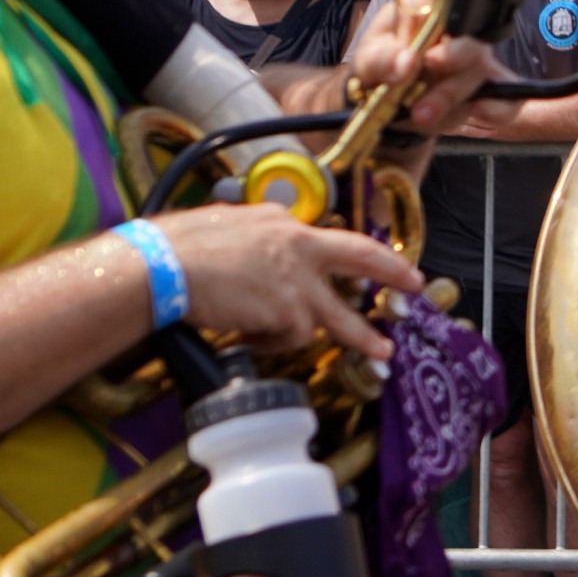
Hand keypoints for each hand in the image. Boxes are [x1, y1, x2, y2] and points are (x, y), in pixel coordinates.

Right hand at [155, 204, 422, 361]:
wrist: (163, 266)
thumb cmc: (177, 247)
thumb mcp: (225, 225)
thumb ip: (254, 237)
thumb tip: (258, 249)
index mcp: (283, 223)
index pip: (326, 239)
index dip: (345, 256)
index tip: (363, 264)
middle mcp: (298, 247)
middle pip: (360, 258)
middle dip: (392, 272)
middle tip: (414, 284)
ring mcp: (297, 280)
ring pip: (338, 315)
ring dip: (360, 337)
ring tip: (380, 353)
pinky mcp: (287, 311)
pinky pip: (291, 337)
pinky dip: (272, 343)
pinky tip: (249, 338)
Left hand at [349, 0, 522, 130]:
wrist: (386, 101)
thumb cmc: (382, 64)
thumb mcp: (369, 56)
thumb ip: (381, 58)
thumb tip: (406, 62)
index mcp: (434, 4)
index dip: (459, 2)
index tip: (435, 33)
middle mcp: (465, 28)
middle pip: (475, 34)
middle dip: (453, 57)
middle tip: (429, 67)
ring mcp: (480, 60)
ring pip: (484, 72)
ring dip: (452, 96)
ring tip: (420, 115)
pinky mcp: (489, 91)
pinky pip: (508, 100)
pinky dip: (496, 108)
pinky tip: (477, 112)